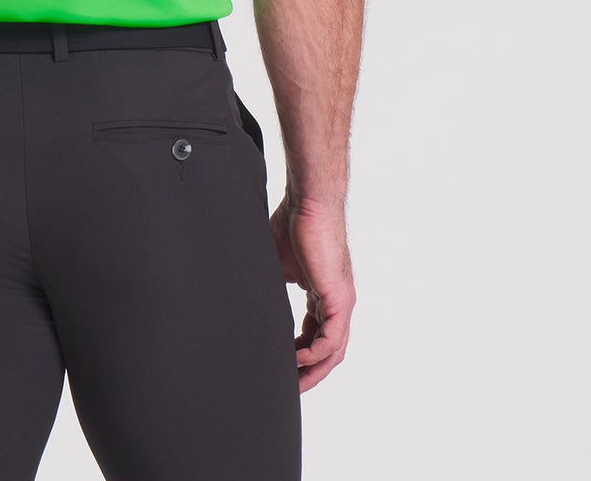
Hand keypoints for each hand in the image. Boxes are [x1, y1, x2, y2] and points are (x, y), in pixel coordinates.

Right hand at [269, 192, 354, 391]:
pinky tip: (297, 359)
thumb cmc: (292, 222)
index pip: (314, 333)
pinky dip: (315, 353)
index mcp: (321, 293)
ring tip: (294, 383)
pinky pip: (331, 338)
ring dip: (314, 370)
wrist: (307, 203)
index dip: (299, 353)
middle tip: (290, 387)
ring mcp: (340, 301)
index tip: (282, 365)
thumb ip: (271, 282)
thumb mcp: (276, 261)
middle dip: (309, 372)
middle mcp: (335, 301)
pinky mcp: (340, 297)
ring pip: (332, 350)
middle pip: (327, 349)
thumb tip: (250, 293)